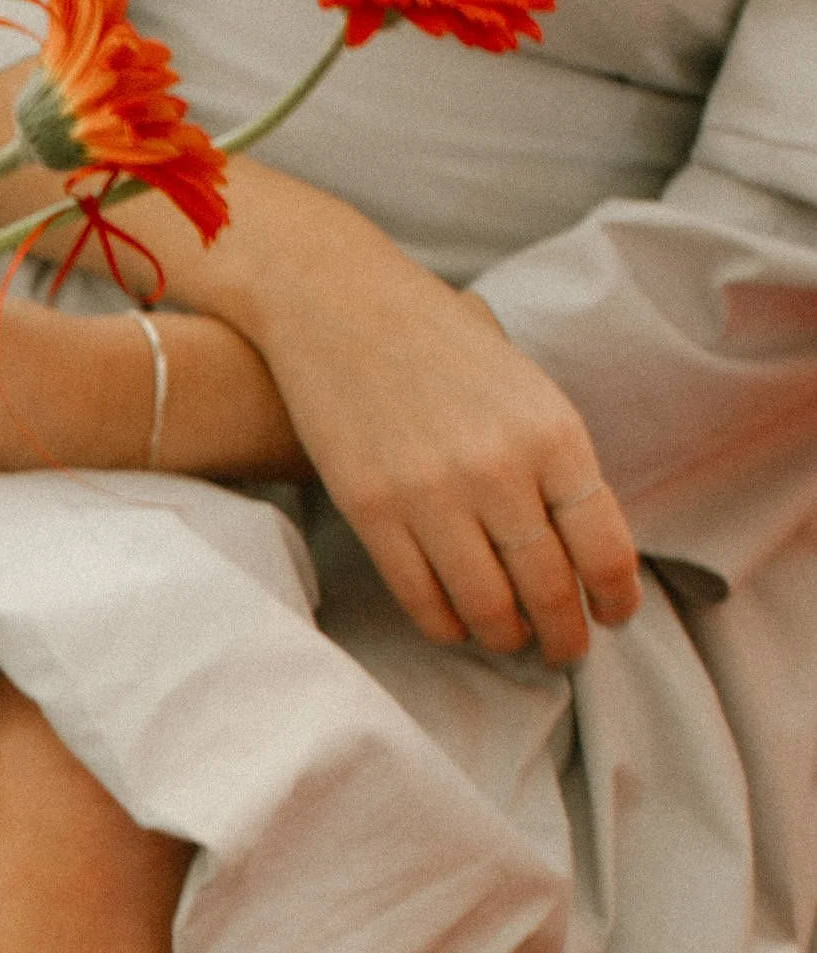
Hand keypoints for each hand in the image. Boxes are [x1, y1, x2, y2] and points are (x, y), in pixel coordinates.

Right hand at [247, 236, 641, 666]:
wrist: (339, 303)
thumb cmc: (437, 339)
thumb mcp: (523, 384)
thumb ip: (552, 456)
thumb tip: (576, 540)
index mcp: (553, 433)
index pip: (604, 547)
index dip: (613, 597)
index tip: (612, 615)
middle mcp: (499, 469)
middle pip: (548, 587)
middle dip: (563, 633)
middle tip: (564, 649)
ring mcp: (431, 494)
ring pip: (486, 604)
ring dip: (504, 635)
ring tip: (510, 640)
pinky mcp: (372, 510)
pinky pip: (421, 595)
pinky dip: (445, 625)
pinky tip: (455, 626)